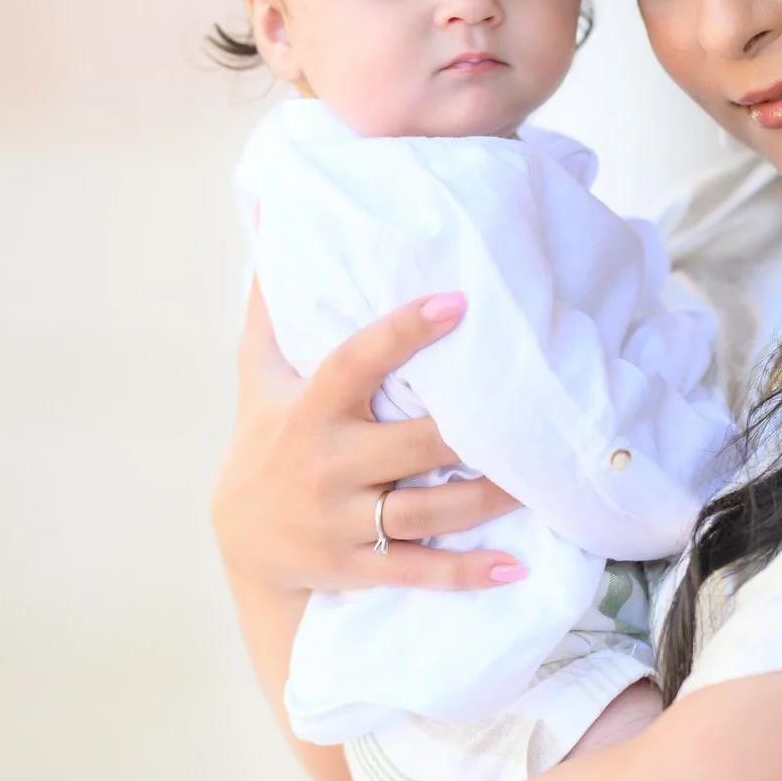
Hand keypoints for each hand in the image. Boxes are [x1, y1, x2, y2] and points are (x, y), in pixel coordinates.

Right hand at [212, 282, 521, 594]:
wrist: (241, 539)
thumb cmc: (265, 435)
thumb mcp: (259, 372)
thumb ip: (273, 303)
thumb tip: (267, 207)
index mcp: (311, 410)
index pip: (356, 363)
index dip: (404, 333)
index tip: (457, 302)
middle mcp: (327, 465)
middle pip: (413, 446)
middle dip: (471, 435)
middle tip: (533, 413)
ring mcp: (343, 520)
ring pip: (426, 512)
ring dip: (487, 500)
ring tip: (540, 483)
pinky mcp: (358, 566)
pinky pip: (418, 570)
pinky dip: (467, 573)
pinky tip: (516, 568)